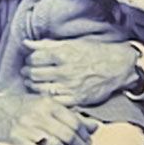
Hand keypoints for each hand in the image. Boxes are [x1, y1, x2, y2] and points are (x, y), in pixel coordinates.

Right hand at [0, 93, 95, 144]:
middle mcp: (38, 114)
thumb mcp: (47, 105)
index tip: (88, 141)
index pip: (73, 121)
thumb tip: (95, 126)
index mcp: (47, 103)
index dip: (84, 134)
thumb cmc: (26, 108)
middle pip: (67, 135)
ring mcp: (27, 128)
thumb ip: (71, 115)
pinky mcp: (18, 140)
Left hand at [21, 39, 137, 106]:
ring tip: (32, 82)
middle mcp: (65, 70)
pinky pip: (54, 101)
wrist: (117, 66)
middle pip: (34, 74)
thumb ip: (46, 45)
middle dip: (27, 73)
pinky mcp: (77, 99)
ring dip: (32, 86)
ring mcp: (71, 86)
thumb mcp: (70, 43)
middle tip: (26, 72)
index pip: (34, 58)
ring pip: (41, 89)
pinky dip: (46, 98)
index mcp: (62, 54)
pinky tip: (44, 93)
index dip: (28, 60)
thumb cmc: (93, 52)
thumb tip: (25, 43)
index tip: (28, 61)